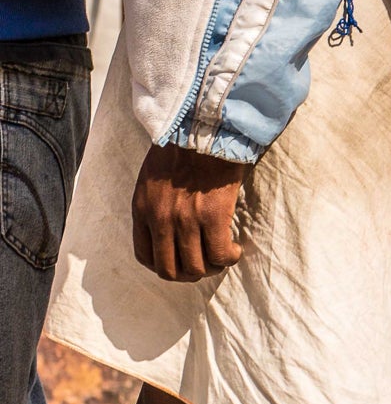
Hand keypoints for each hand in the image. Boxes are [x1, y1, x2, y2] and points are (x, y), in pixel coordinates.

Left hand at [131, 144, 246, 281]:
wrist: (203, 129)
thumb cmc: (182, 149)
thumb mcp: (152, 179)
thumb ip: (155, 206)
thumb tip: (170, 230)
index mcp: (142, 209)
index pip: (145, 256)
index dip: (166, 266)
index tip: (182, 261)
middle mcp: (160, 218)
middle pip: (169, 270)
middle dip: (190, 274)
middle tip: (206, 264)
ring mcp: (185, 219)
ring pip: (196, 267)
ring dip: (212, 268)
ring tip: (223, 254)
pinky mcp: (212, 216)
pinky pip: (219, 254)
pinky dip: (228, 258)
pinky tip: (235, 248)